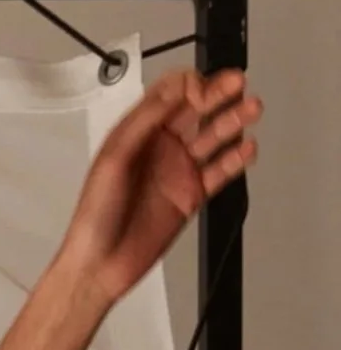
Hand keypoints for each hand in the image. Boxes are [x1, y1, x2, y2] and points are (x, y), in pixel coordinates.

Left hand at [63, 67, 259, 305]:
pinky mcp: (191, 195)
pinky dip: (236, 159)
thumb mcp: (114, 158)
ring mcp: (178, 170)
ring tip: (252, 108)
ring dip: (233, 120)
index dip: (190, 86)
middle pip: (198, 109)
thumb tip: (176, 87)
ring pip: (214, 136)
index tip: (202, 93)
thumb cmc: (95, 215)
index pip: (172, 93)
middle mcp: (161, 146)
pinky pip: (220, 171)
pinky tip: (248, 148)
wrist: (100, 266)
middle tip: (239, 83)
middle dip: (219, 93)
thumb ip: (146, 120)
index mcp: (138, 132)